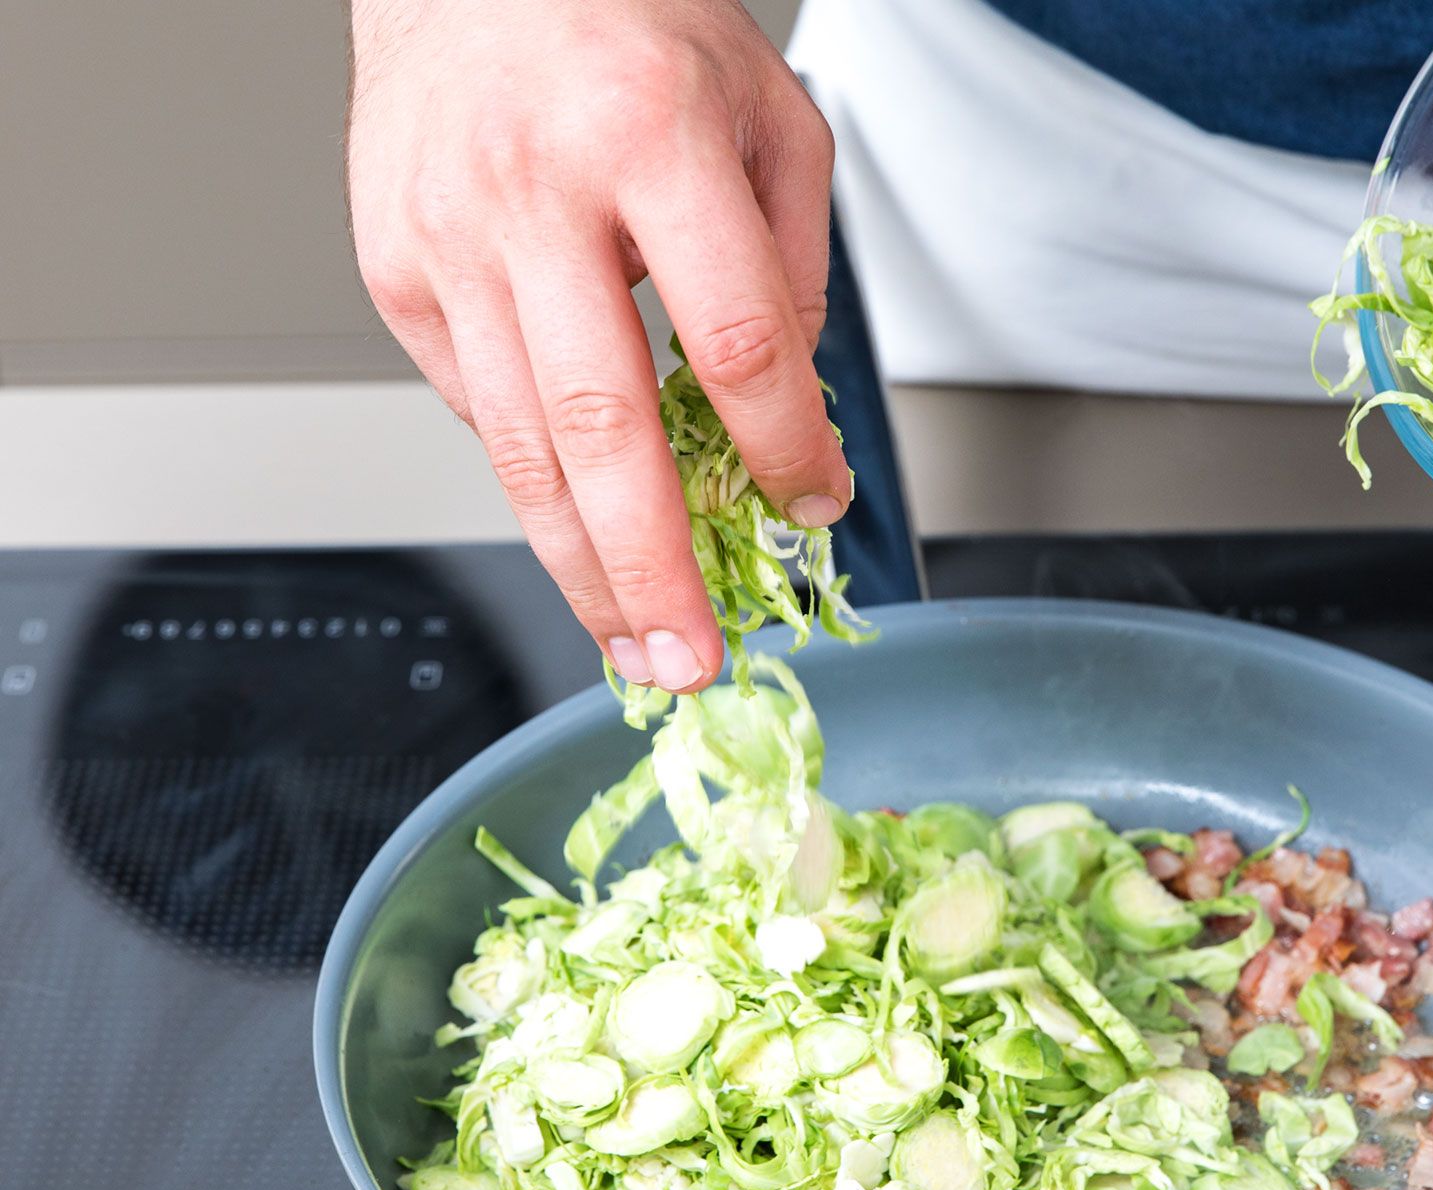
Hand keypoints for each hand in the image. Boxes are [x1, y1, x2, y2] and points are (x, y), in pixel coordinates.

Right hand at [346, 0, 849, 690]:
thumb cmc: (627, 25)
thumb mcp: (766, 116)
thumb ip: (790, 266)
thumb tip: (787, 413)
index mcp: (651, 137)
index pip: (736, 342)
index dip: (783, 449)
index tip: (813, 505)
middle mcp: (536, 192)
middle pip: (606, 425)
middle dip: (657, 568)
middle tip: (694, 659)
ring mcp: (447, 238)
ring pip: (523, 446)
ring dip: (585, 567)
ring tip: (636, 646)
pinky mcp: (394, 273)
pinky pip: (481, 408)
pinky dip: (536, 481)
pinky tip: (580, 529)